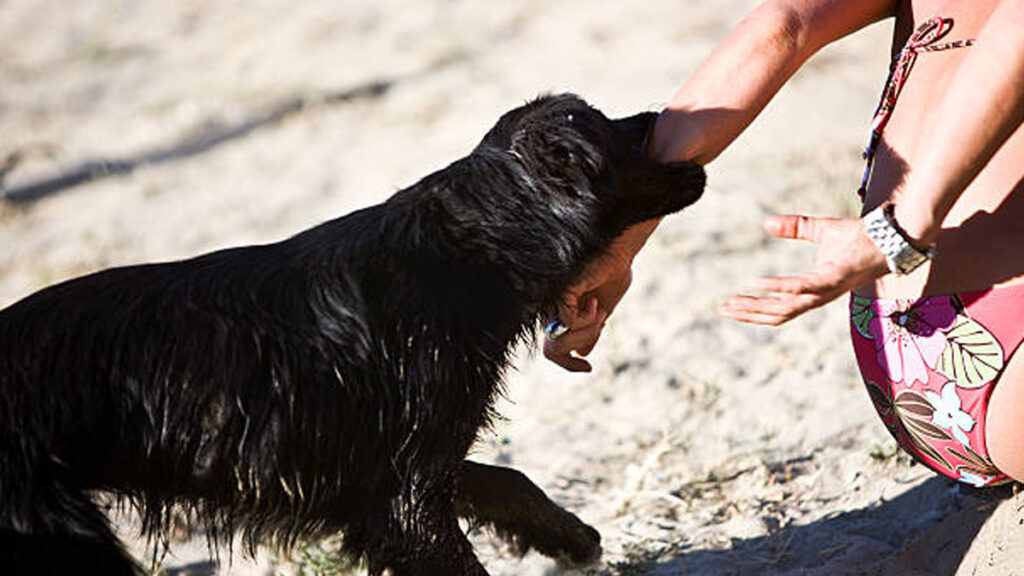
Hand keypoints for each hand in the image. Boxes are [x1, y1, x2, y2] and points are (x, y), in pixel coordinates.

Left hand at [542, 254, 632, 372]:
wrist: (618, 256)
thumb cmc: (611, 277)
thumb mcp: (601, 313)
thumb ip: (590, 332)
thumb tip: (581, 353)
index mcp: (558, 316)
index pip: (551, 351)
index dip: (567, 365)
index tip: (588, 367)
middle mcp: (549, 311)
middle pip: (553, 351)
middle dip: (582, 343)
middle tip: (601, 324)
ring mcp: (551, 302)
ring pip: (560, 340)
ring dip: (588, 331)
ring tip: (600, 312)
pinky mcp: (558, 293)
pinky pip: (568, 323)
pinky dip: (587, 318)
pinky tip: (594, 302)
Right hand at [720, 214, 889, 324]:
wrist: (890, 234)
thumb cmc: (861, 236)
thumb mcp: (819, 229)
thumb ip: (794, 227)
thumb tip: (767, 223)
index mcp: (814, 288)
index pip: (779, 306)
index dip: (755, 308)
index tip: (731, 305)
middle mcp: (818, 295)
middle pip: (778, 314)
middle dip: (749, 314)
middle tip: (724, 309)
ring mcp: (825, 289)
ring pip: (786, 308)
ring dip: (757, 308)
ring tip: (734, 302)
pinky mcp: (833, 278)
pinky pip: (801, 287)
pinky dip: (778, 287)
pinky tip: (758, 282)